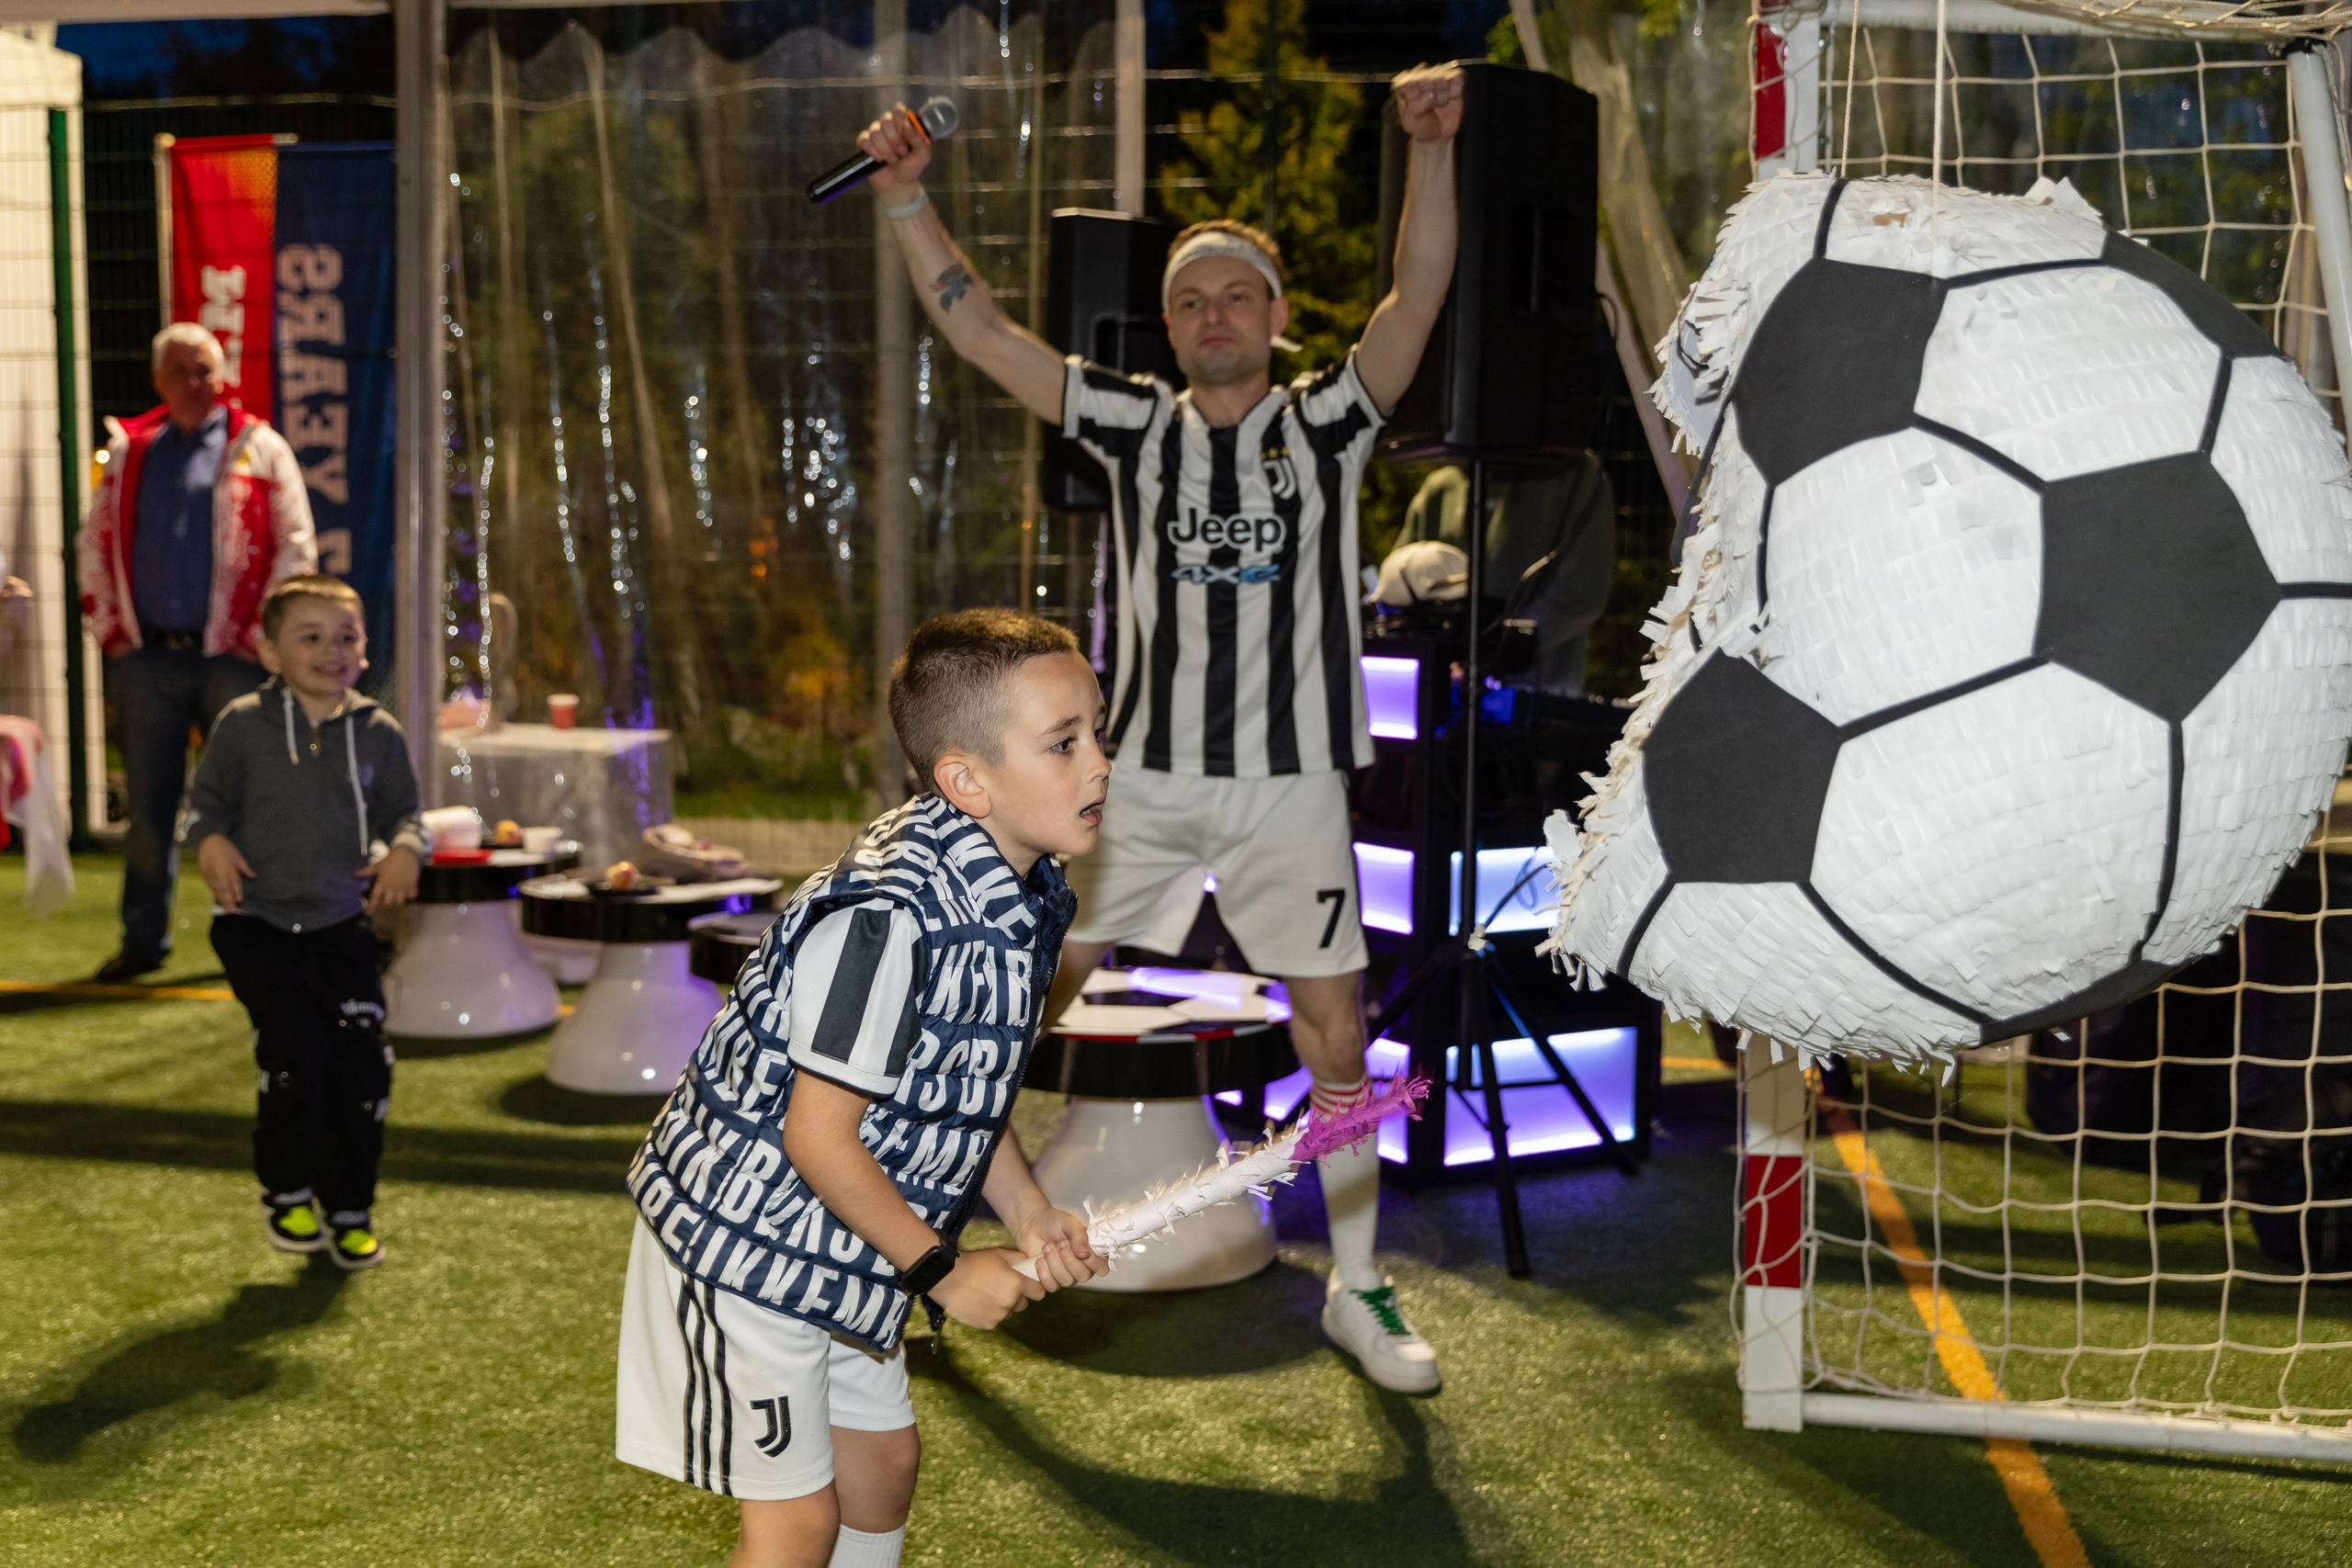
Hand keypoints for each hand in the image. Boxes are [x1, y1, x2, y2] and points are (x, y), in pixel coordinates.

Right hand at [197, 833, 254, 910]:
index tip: (239, 901)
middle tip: (231, 911)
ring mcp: (211, 875)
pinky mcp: (204, 875)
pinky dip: (214, 893)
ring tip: (224, 909)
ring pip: (216, 890)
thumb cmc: (226, 848)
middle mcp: (220, 874)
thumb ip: (245, 869)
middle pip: (224, 889)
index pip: (234, 883)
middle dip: (228, 901)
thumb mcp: (238, 857)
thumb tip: (255, 877)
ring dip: (221, 899)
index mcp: (229, 869)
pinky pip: (210, 886)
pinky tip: (217, 900)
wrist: (207, 842)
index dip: (237, 892)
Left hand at [362, 845, 419, 911]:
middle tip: (385, 899)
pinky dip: (410, 896)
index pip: (375, 897)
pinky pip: (412, 896)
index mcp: (382, 882)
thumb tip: (354, 874)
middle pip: (388, 902)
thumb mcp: (377, 865)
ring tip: (396, 896)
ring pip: (399, 901)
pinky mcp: (412, 885)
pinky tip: (407, 892)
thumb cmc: (390, 859)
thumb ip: (366, 871)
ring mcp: (403, 887)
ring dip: (397, 900)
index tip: (369, 912)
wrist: (406, 853)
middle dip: (385, 903)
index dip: (371, 906)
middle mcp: (392, 887)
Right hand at [856, 103, 932, 193]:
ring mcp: (875, 133)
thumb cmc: (911, 167)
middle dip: (895, 141)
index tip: (905, 133)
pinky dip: (874, 153)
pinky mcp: (864, 143)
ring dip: (886, 151)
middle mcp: (888, 125)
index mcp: (903, 123)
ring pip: (876, 133)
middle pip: (886, 120)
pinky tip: (879, 160)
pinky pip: (864, 140)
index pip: (898, 109)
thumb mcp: (923, 156)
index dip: (900, 120)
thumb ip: (920, 140)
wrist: (898, 183)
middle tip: (902, 153)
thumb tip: (907, 127)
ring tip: (893, 160)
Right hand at [927, 1247, 1045, 1328]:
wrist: (948, 1278)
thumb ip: (1019, 1259)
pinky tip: (977, 1302)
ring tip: (985, 1294)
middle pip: (1023, 1304)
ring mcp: (999, 1315)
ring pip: (1007, 1312)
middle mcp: (1011, 1302)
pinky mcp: (987, 1324)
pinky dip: (989, 1313)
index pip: (1039, 1292)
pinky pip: (994, 1319)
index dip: (1033, 1288)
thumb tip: (1030, 1263)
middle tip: (1000, 1287)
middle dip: (1016, 1297)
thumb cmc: (974, 1263)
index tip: (1026, 1285)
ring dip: (1002, 1306)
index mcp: (1017, 1284)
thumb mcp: (999, 1254)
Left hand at [1013, 1205, 1106, 1290]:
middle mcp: (1082, 1268)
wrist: (1031, 1224)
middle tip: (1060, 1243)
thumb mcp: (1069, 1222)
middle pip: (1083, 1276)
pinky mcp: (1050, 1281)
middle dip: (1069, 1259)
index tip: (1079, 1248)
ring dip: (1055, 1263)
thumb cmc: (1054, 1222)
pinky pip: (1051, 1287)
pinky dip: (1044, 1274)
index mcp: (1092, 1254)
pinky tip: (1038, 1260)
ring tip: (1046, 1247)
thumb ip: (1079, 1235)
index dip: (1092, 1262)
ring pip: (1066, 1281)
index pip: (1101, 1268)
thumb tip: (1085, 1253)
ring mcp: (1066, 1276)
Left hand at [1391, 63, 1463, 142]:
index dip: (1418, 96)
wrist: (1438, 134)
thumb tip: (1430, 94)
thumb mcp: (1411, 123)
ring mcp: (1436, 74)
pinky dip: (1455, 91)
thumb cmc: (1420, 126)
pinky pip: (1458, 78)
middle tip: (1430, 108)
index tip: (1419, 108)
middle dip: (1432, 97)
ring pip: (1443, 77)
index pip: (1410, 81)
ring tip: (1440, 104)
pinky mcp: (1453, 77)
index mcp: (1403, 83)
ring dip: (1443, 95)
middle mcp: (1419, 75)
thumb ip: (1415, 108)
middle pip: (1428, 78)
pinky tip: (1451, 98)